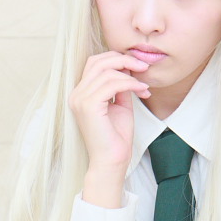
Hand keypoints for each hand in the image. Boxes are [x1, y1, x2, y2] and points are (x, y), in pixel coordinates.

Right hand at [69, 52, 149, 205]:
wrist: (112, 161)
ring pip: (106, 71)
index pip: (94, 63)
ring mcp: (80, 99)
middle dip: (123, 59)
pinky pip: (112, 84)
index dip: (116, 59)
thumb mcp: (121, 105)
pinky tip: (142, 91)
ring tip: (144, 87)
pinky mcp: (88, 106)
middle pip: (97, 61)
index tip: (138, 66)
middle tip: (144, 67)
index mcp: (81, 93)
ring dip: (131, 75)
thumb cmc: (116, 138)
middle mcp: (76, 94)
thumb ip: (121, 86)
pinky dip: (130, 84)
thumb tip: (128, 67)